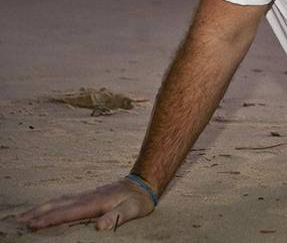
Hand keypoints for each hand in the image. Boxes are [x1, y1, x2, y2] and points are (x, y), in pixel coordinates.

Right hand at [16, 178, 154, 230]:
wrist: (144, 183)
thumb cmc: (138, 200)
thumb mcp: (132, 210)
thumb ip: (116, 218)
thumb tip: (100, 227)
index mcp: (94, 203)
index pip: (68, 213)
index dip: (50, 219)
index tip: (33, 225)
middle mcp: (87, 197)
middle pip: (58, 205)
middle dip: (38, 213)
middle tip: (19, 221)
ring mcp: (87, 194)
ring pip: (59, 200)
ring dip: (41, 207)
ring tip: (25, 215)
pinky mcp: (88, 195)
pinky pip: (65, 199)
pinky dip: (52, 204)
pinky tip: (47, 207)